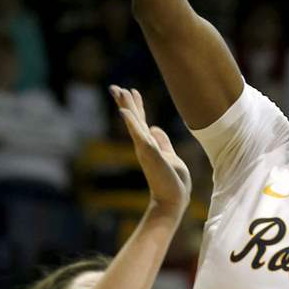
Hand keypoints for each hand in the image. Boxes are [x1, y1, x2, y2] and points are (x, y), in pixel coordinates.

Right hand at [111, 87, 190, 217]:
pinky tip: (124, 112)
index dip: (137, 106)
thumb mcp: (170, 156)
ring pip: (134, 123)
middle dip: (125, 102)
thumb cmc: (173, 182)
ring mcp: (145, 149)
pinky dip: (131, 123)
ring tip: (119, 91)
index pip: (141, 121)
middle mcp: (144, 145)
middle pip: (133, 119)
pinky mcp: (149, 153)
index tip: (131, 91)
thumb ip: (163, 142)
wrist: (173, 201)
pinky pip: (139, 135)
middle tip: (115, 87)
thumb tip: (154, 128)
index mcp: (150, 145)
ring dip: (127, 106)